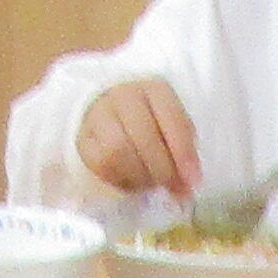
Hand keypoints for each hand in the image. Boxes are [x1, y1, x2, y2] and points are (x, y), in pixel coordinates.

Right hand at [78, 75, 204, 199]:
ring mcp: (99, 115)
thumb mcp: (174, 130)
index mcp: (154, 89)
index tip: (194, 180)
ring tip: (151, 182)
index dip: (183, 152)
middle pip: (143, 138)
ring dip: (139, 176)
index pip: (170, 118)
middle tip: (172, 188)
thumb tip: (187, 188)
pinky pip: (100, 165)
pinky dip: (120, 180)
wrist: (113, 115)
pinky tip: (131, 181)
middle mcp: (123, 96)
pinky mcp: (83, 139)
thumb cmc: (152, 123)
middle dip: (162, 170)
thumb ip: (184, 154)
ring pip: (117, 151)